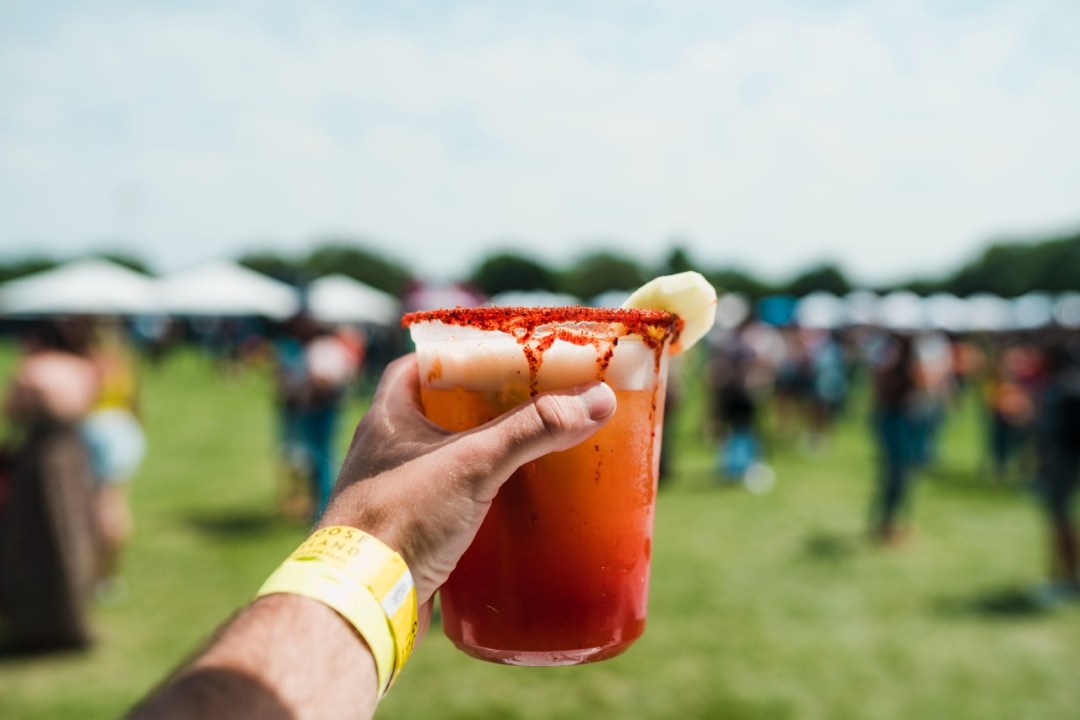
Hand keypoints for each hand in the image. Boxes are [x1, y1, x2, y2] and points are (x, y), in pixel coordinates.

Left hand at [318, 354, 616, 605]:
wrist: (362, 599)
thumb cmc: (401, 517)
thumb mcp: (472, 462)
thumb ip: (533, 429)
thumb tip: (596, 400)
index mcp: (389, 415)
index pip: (422, 365)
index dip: (460, 356)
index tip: (502, 357)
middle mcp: (388, 449)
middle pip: (443, 412)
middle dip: (486, 408)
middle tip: (531, 402)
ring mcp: (398, 492)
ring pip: (449, 460)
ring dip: (486, 455)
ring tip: (533, 448)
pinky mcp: (413, 532)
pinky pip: (452, 503)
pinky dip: (482, 499)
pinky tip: (514, 505)